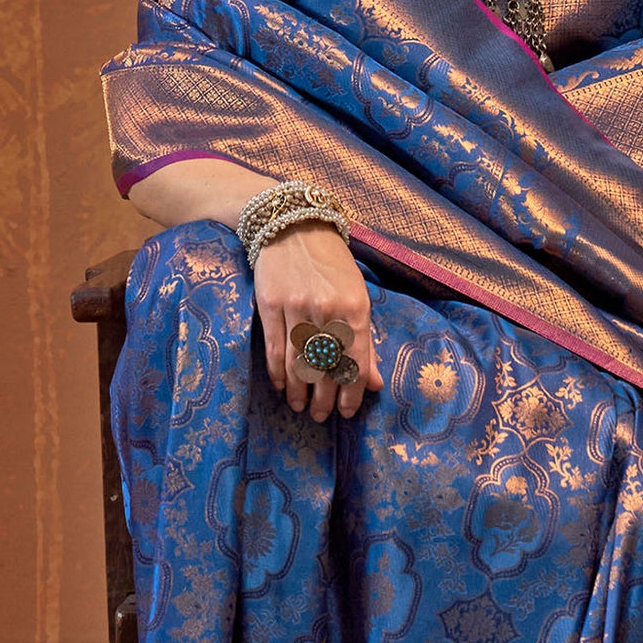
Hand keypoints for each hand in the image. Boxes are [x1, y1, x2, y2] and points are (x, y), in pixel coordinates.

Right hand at [252, 224, 383, 422]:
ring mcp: (296, 307)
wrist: (294, 226)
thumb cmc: (332, 265)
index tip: (347, 412)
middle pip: (326, 366)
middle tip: (321, 416)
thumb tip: (373, 383)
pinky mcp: (269, 305)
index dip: (351, 392)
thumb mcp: (357, 297)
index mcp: (355, 308)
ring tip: (300, 407)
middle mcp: (327, 309)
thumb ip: (365, 342)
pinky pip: (275, 348)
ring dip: (299, 390)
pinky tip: (281, 386)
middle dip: (324, 398)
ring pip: (298, 362)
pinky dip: (278, 372)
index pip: (355, 361)